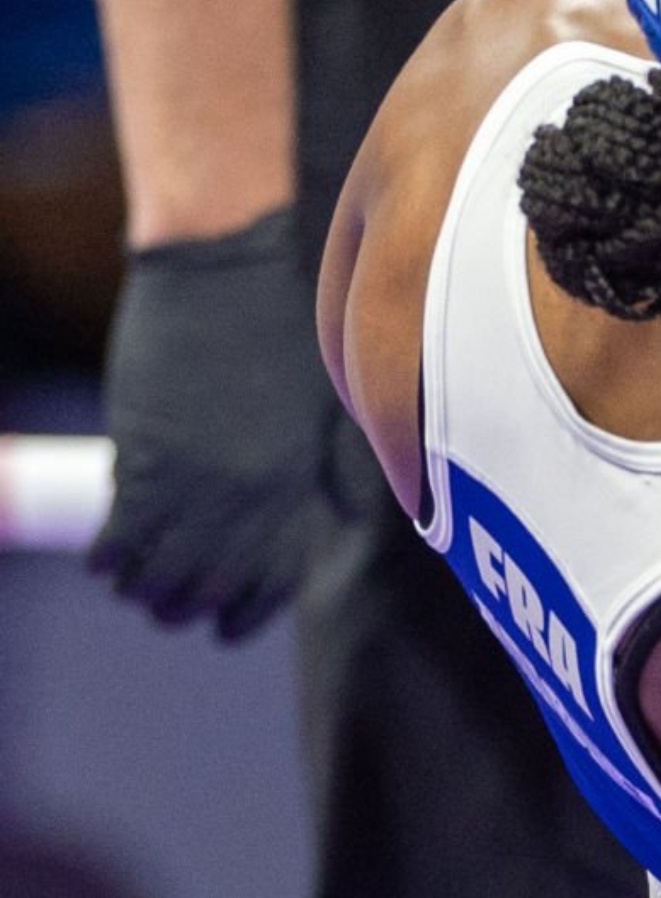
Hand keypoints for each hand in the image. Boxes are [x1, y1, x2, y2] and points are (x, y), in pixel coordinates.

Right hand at [91, 208, 341, 638]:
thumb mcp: (319, 407)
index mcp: (298, 483)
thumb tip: (321, 513)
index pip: (273, 581)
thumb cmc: (278, 326)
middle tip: (165, 609)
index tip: (225, 627)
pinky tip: (102, 561)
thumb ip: (313, 467)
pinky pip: (121, 537)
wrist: (227, 270)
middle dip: (185, 608)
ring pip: (160, 573)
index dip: (246, 614)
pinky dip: (109, 557)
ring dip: (142, 590)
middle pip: (212, 587)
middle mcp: (252, 497)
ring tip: (131, 587)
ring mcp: (198, 482)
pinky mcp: (145, 458)